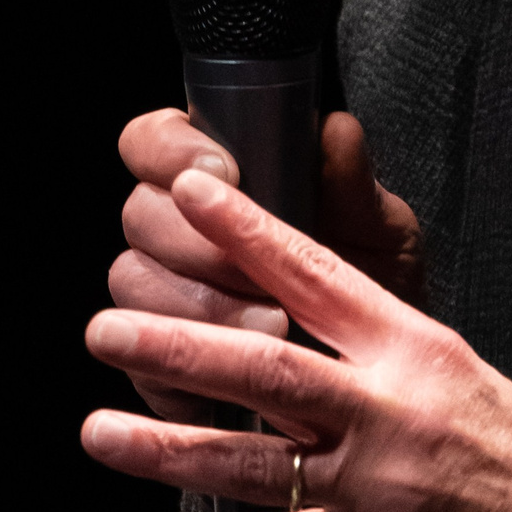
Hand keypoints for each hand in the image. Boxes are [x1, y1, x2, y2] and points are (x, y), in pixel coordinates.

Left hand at [82, 166, 511, 511]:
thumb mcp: (457, 370)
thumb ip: (380, 345)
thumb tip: (304, 313)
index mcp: (412, 345)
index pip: (316, 273)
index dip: (248, 233)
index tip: (192, 195)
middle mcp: (390, 403)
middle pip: (265, 361)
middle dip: (176, 342)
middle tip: (105, 326)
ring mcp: (379, 480)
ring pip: (253, 456)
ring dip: (167, 444)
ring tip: (98, 432)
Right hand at [109, 107, 424, 421]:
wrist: (376, 379)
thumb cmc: (374, 285)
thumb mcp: (379, 231)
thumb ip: (352, 183)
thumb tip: (337, 132)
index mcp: (218, 178)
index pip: (155, 140)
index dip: (172, 150)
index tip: (221, 172)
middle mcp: (177, 229)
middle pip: (139, 213)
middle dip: (196, 242)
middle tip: (257, 268)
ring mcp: (158, 292)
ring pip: (132, 281)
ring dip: (202, 307)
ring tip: (273, 325)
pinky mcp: (151, 361)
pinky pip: (137, 359)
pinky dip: (183, 367)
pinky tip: (237, 374)